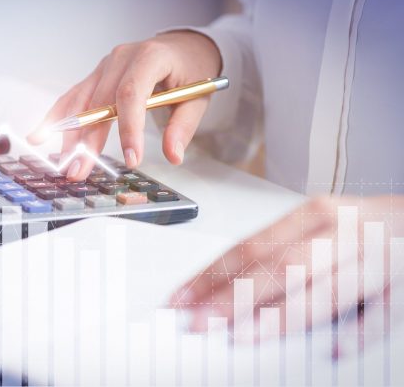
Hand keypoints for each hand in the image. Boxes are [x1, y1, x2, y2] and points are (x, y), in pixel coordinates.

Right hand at [27, 31, 220, 179]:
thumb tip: (172, 156)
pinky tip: (40, 135)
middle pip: (99, 101)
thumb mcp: (197, 96)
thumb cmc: (190, 69)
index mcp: (149, 57)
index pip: (132, 93)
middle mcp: (121, 58)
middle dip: (88, 140)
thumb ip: (183, 126)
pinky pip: (73, 97)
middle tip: (80, 170)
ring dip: (69, 134)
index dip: (129, 128)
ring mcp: (105, 66)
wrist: (182, 47)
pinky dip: (57, 117)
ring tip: (63, 163)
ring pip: (81, 101)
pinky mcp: (96, 76)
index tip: (131, 158)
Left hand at [170, 195, 403, 337]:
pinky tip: (335, 348)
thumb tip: (220, 286)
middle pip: (277, 269)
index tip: (181, 298)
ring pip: (323, 291)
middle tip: (198, 323)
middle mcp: (338, 234)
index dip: (211, 274)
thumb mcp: (314, 228)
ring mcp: (373, 259)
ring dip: (279, 316)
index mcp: (311, 216)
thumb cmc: (356, 228)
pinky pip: (382, 313)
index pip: (249, 248)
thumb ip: (275, 254)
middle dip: (232, 298)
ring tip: (243, 335)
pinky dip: (360, 331)